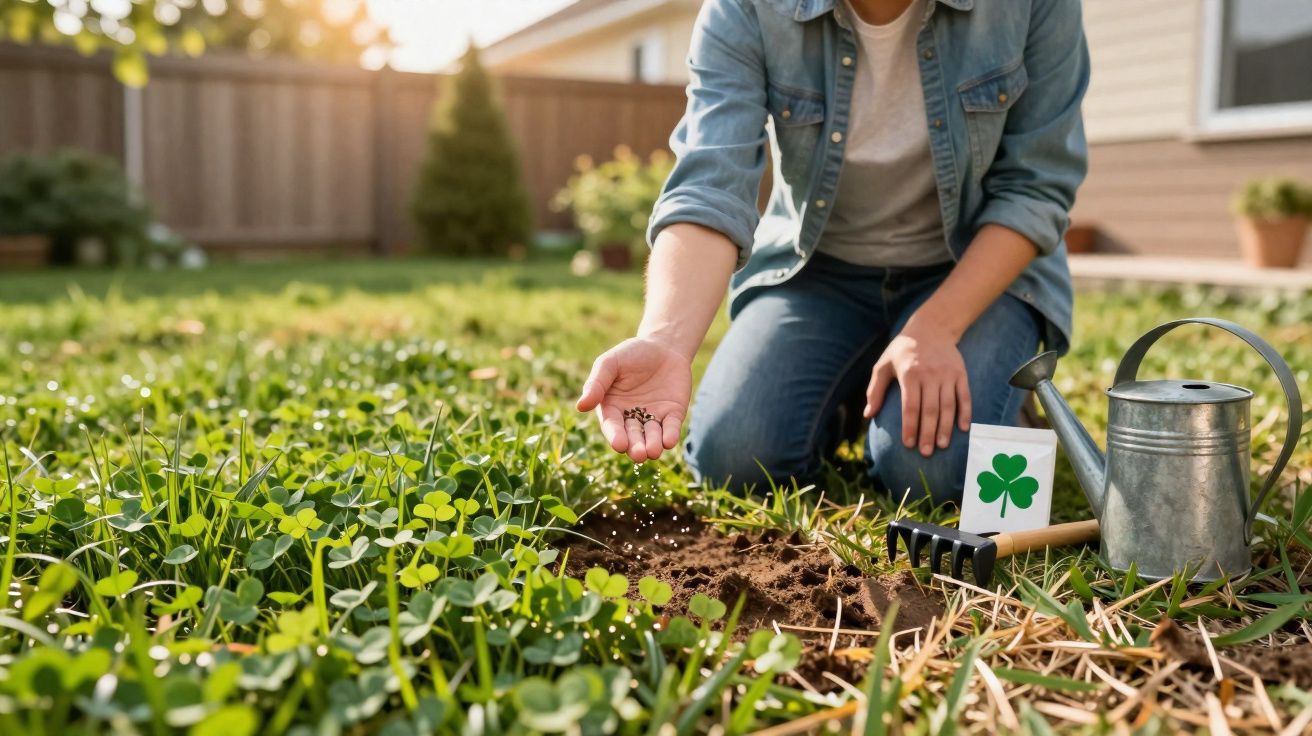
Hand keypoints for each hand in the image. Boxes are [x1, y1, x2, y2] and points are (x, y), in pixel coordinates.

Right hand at [577, 338, 692, 462]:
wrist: (662, 345)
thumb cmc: (630, 354)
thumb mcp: (610, 363)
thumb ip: (596, 384)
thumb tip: (580, 406)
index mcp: (612, 408)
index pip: (612, 426)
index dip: (616, 436)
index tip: (619, 445)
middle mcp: (632, 418)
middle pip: (632, 437)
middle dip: (635, 447)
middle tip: (639, 454)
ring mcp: (653, 417)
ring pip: (652, 437)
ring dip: (652, 445)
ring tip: (653, 451)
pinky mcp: (673, 414)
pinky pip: (671, 428)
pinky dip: (670, 436)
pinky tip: (669, 441)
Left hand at [863, 323, 971, 456]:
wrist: (932, 327)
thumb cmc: (903, 350)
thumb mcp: (883, 365)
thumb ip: (875, 390)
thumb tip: (867, 415)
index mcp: (909, 374)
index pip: (910, 406)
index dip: (910, 426)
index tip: (908, 444)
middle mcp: (930, 375)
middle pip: (930, 410)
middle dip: (928, 433)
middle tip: (926, 452)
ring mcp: (947, 374)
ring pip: (948, 406)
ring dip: (946, 428)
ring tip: (942, 445)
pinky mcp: (960, 373)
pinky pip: (964, 396)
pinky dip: (965, 413)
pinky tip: (963, 429)